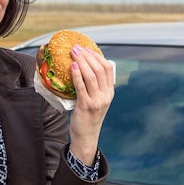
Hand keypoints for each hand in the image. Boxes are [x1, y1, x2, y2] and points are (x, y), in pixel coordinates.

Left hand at [68, 44, 114, 165]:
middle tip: (77, 48)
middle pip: (99, 70)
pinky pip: (81, 87)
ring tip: (73, 53)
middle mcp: (106, 96)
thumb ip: (94, 86)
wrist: (86, 136)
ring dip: (82, 62)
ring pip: (91, 76)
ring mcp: (97, 101)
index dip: (98, 56)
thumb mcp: (96, 100)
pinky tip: (73, 66)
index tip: (87, 49)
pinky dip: (77, 75)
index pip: (108, 69)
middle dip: (88, 56)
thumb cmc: (88, 116)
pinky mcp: (86, 106)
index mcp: (110, 92)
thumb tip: (84, 66)